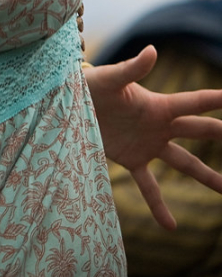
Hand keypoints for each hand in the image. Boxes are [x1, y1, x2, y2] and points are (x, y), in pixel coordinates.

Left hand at [84, 45, 221, 229]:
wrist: (69, 103)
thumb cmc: (90, 84)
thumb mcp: (110, 78)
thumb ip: (132, 68)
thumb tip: (153, 50)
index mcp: (158, 105)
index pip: (193, 103)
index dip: (215, 100)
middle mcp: (159, 126)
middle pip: (198, 131)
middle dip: (221, 134)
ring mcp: (148, 144)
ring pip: (184, 162)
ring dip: (206, 176)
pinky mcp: (132, 160)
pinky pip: (149, 186)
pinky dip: (159, 206)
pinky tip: (170, 226)